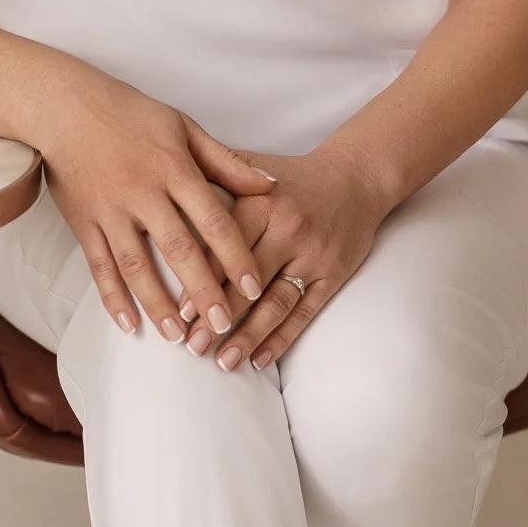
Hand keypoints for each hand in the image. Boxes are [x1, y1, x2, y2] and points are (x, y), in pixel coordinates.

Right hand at [37, 68, 278, 345]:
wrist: (66, 106)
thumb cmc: (130, 113)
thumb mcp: (183, 126)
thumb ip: (227, 161)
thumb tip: (270, 184)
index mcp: (174, 169)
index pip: (213, 221)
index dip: (236, 257)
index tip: (255, 289)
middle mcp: (143, 193)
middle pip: (179, 250)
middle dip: (204, 293)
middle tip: (224, 327)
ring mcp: (111, 210)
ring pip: (137, 266)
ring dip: (159, 304)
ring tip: (179, 337)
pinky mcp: (84, 221)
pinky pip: (99, 266)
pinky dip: (113, 297)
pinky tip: (128, 324)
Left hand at [179, 142, 387, 371]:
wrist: (357, 178)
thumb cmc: (294, 176)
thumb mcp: (255, 164)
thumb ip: (215, 171)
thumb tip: (170, 184)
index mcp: (263, 201)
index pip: (226, 244)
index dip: (202, 278)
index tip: (179, 311)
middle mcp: (289, 229)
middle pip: (248, 280)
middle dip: (219, 316)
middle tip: (193, 346)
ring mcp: (313, 255)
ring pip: (276, 302)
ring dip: (248, 336)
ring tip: (222, 362)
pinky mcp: (333, 275)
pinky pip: (305, 312)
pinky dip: (282, 339)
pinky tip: (260, 361)